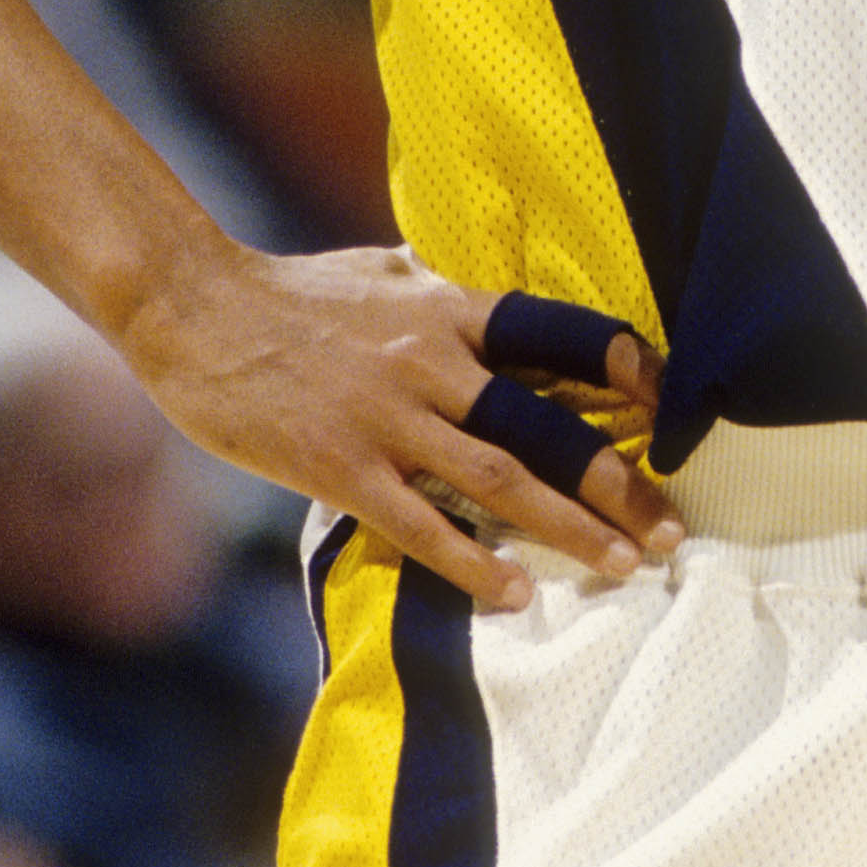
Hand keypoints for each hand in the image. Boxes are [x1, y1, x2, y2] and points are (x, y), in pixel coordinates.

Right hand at [119, 245, 680, 610]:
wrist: (194, 310)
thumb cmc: (295, 292)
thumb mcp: (386, 272)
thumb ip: (447, 292)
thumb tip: (500, 301)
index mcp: (450, 308)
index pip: (561, 334)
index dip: (625, 370)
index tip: (670, 407)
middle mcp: (432, 360)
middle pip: (546, 424)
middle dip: (618, 481)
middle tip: (671, 528)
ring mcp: (387, 416)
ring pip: (500, 478)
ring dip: (569, 526)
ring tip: (624, 565)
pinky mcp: (340, 466)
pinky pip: (421, 524)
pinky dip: (472, 563)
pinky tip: (514, 594)